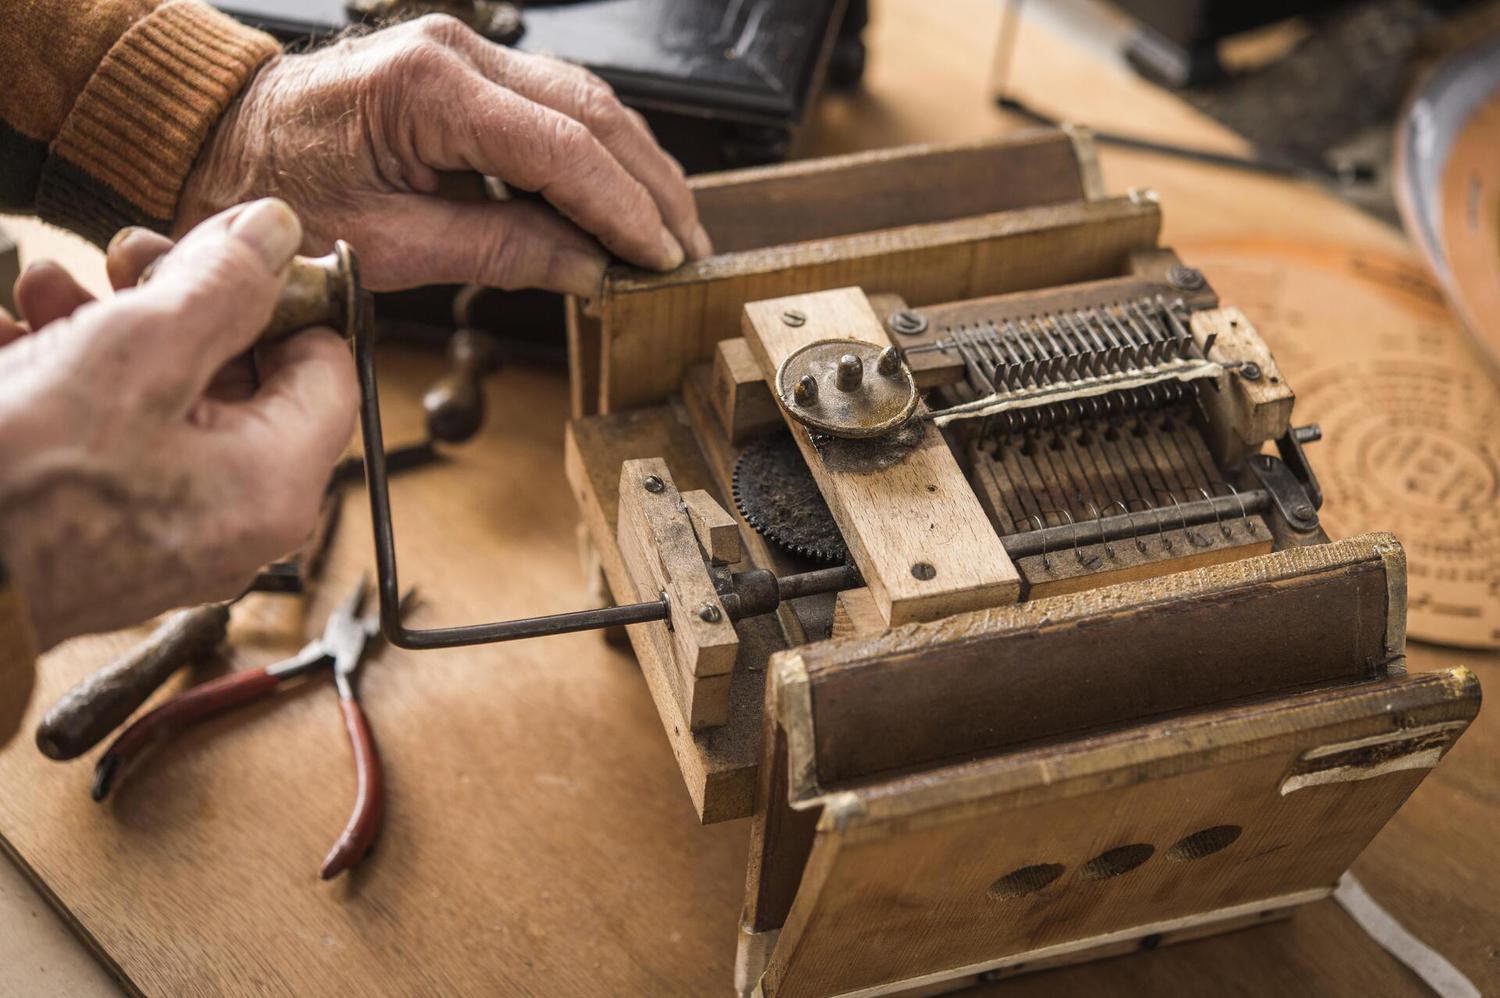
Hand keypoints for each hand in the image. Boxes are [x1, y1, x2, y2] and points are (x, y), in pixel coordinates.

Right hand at [0, 199, 356, 650]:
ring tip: (44, 283)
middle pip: (240, 377)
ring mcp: (170, 530)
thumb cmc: (23, 484)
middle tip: (122, 252)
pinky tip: (10, 336)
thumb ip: (220, 288)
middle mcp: (237, 517)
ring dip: (108, 327)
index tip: (225, 246)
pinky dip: (69, 380)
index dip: (283, 295)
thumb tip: (277, 231)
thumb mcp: (134, 354)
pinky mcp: (104, 531)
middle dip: (176, 302)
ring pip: (164, 399)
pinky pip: (111, 439)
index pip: (325, 367)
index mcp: (274, 483)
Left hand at [179, 14, 712, 297]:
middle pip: (592, 113)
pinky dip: (598, 154)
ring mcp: (464, 52)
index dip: (623, 210)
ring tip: (668, 230)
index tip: (660, 258)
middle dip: (649, 187)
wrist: (223, 139)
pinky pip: (555, 104)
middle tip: (686, 250)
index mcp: (428, 90)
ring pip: (586, 102)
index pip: (563, 150)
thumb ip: (497, 250)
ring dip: (636, 167)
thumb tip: (588, 270)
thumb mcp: (386, 243)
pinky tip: (621, 195)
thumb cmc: (278, 188)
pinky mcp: (465, 69)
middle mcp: (455, 53)